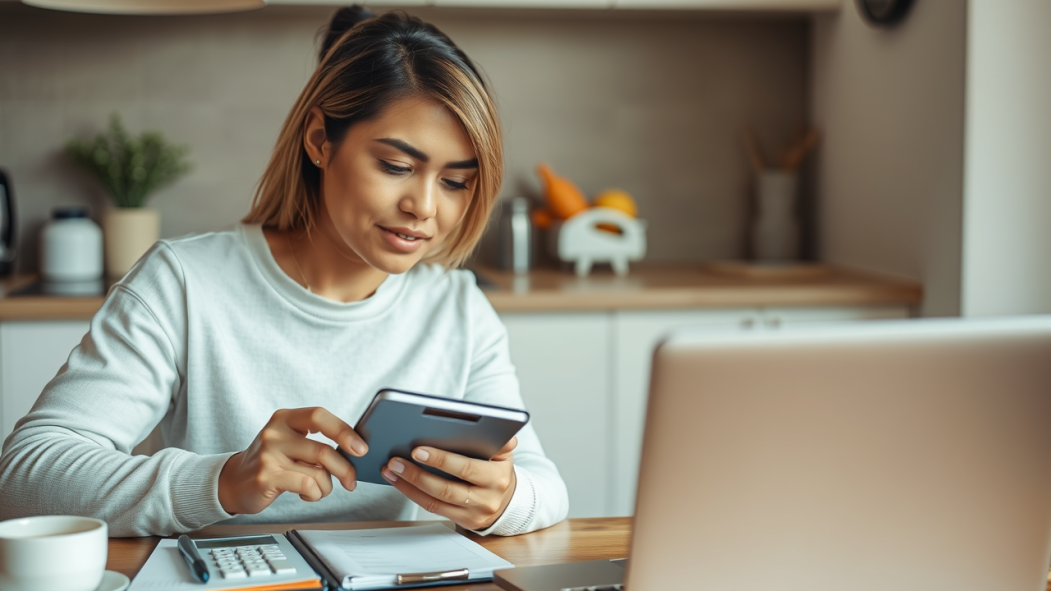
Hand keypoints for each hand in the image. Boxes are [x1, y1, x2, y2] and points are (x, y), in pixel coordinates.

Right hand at [217, 407, 367, 514]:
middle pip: (323, 450)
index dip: (344, 431)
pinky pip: (307, 485)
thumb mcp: (289, 441)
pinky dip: (314, 494)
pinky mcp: (266, 477)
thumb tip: (354, 449)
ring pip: (317, 472)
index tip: (362, 448)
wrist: (233, 482)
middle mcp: (275, 433)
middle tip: (351, 481)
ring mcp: (269, 455)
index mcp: (284, 418)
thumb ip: (315, 441)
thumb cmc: (270, 462)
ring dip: (326, 486)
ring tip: (319, 488)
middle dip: (344, 468)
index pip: (319, 416)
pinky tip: (307, 494)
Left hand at [381, 437, 517, 530]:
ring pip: (436, 500)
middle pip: (447, 488)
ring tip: (391, 469)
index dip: (441, 460)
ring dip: (409, 485)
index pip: (466, 468)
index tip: (418, 450)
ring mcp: (474, 513)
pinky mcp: (463, 522)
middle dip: (418, 474)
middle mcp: (487, 498)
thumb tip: (505, 435)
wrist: (507, 500)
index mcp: (497, 476)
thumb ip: (501, 442)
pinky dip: (413, 494)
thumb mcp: (503, 454)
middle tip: (396, 460)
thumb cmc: (497, 470)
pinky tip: (399, 481)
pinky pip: (433, 508)